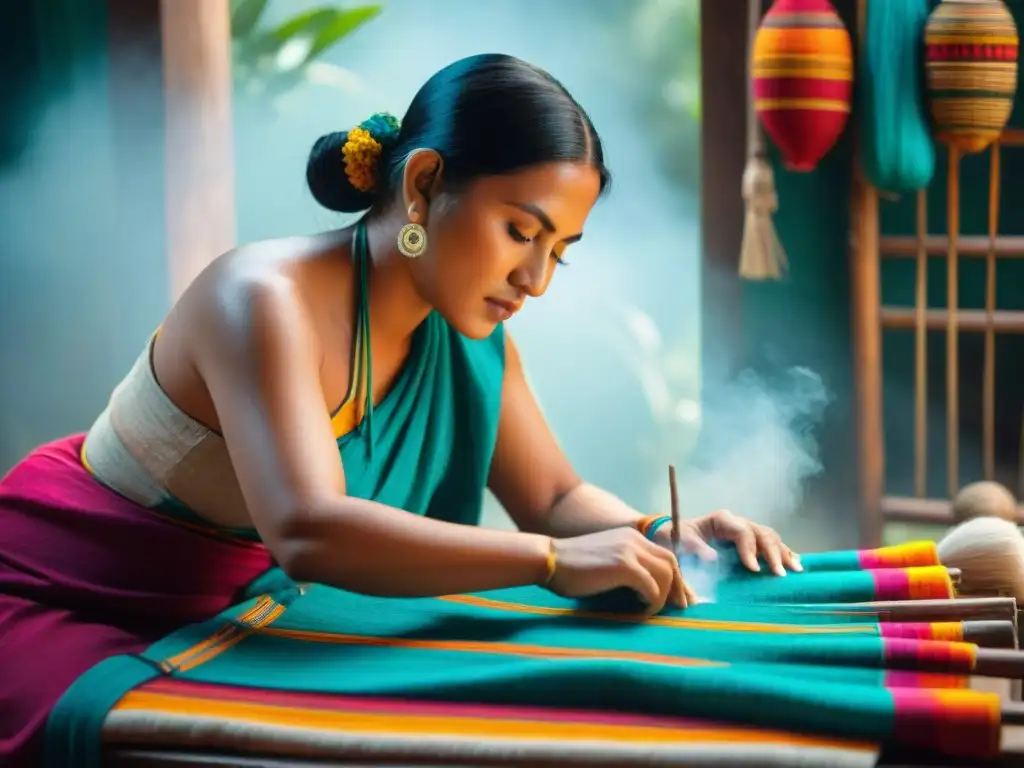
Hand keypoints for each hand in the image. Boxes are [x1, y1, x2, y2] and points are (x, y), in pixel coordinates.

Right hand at [546, 527, 697, 614]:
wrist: (549, 559)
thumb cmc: (571, 568)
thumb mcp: (605, 561)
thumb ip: (625, 568)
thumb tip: (645, 591)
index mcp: (631, 537)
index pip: (665, 556)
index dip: (676, 578)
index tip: (680, 597)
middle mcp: (634, 539)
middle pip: (671, 563)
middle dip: (679, 587)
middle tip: (680, 608)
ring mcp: (630, 550)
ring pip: (665, 575)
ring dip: (663, 597)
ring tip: (652, 611)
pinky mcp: (624, 565)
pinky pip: (651, 587)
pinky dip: (650, 603)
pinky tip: (640, 612)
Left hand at [656, 509, 801, 576]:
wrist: (671, 536)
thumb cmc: (675, 538)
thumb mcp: (680, 542)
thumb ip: (695, 549)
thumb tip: (713, 558)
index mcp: (721, 520)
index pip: (742, 531)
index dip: (750, 549)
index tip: (753, 568)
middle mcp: (736, 522)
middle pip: (761, 533)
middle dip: (772, 553)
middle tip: (778, 574)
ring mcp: (744, 531)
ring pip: (770, 537)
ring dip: (783, 552)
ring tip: (794, 570)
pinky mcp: (748, 542)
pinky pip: (769, 544)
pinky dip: (782, 552)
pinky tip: (795, 563)